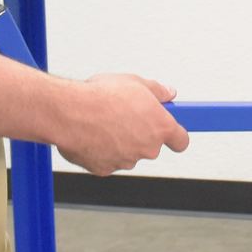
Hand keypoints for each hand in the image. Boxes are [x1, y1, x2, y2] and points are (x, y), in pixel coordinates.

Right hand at [54, 74, 190, 175]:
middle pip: (151, 146)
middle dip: (141, 133)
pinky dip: (102, 149)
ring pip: (128, 153)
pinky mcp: (105, 169)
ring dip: (120, 141)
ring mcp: (127, 161)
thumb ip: (157, 90)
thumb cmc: (100, 97)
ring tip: (104, 120)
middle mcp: (147, 148)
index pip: (181, 140)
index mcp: (160, 127)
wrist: (70, 112)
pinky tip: (92, 132)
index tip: (170, 129)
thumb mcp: (135, 82)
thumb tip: (167, 93)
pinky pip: (108, 159)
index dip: (176, 135)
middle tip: (125, 115)